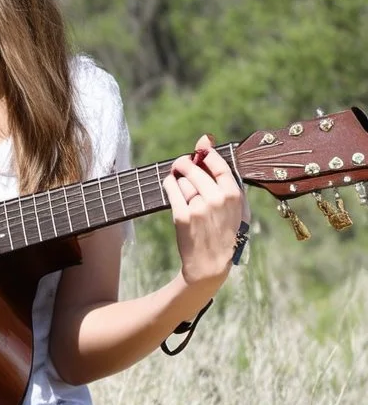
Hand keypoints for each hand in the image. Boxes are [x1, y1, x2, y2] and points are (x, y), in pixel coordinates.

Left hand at [164, 135, 245, 292]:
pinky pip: (171, 188)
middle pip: (195, 168)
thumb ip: (224, 175)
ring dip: (178, 178)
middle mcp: (217, 199)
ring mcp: (199, 207)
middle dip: (184, 164)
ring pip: (183, 180)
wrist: (210, 263)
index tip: (200, 148)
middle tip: (181, 166)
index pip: (218, 163)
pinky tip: (171, 186)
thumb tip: (206, 140)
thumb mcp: (235, 205)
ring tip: (182, 187)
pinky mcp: (183, 216)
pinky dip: (169, 184)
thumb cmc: (224, 231)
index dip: (206, 152)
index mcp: (234, 195)